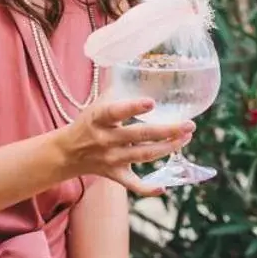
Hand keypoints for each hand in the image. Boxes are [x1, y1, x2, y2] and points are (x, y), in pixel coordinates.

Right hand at [55, 99, 193, 197]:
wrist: (68, 152)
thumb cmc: (88, 122)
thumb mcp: (98, 103)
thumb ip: (120, 89)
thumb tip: (145, 68)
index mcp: (99, 118)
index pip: (115, 111)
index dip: (133, 107)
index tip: (152, 102)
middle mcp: (105, 139)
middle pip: (139, 136)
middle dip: (166, 131)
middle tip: (188, 124)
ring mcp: (111, 159)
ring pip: (143, 155)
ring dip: (167, 148)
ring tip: (185, 138)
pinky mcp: (114, 175)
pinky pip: (132, 184)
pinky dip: (148, 189)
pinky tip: (165, 187)